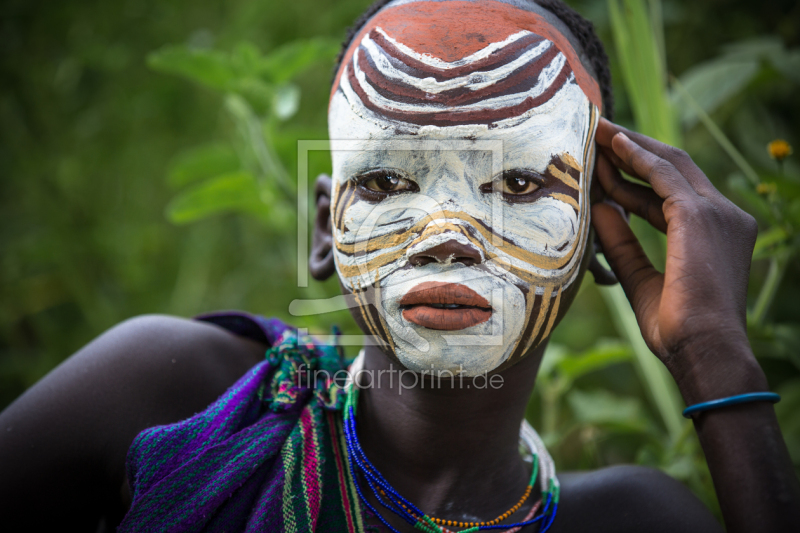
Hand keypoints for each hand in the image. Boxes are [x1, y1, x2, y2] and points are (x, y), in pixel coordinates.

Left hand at [591, 118, 764, 399]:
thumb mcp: (640, 278)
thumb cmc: (676, 328)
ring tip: (596, 131)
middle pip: (673, 167)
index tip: (602, 164)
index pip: (669, 194)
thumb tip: (597, 210)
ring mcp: (717, 212)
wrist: (703, 350)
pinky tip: (613, 144)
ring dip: (629, 147)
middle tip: (596, 133)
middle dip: (632, 149)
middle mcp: (724, 216)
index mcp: (715, 234)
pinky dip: (637, 156)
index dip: (633, 177)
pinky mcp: (701, 215)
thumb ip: (621, 242)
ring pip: (668, 163)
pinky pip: (664, 174)